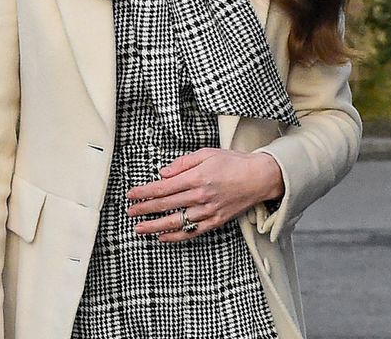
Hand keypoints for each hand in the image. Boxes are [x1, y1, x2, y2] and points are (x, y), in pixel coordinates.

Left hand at [126, 148, 283, 242]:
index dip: (144, 192)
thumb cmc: (234, 163)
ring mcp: (208, 211)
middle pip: (165, 205)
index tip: (131, 195)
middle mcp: (201, 196)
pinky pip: (191, 231)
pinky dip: (175, 236)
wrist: (260, 177)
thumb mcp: (207, 153)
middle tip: (130, 212)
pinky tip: (163, 236)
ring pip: (176, 221)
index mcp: (197, 177)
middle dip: (144, 209)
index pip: (163, 187)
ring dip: (155, 226)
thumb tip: (162, 173)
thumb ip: (183, 163)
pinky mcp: (215, 221)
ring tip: (140, 228)